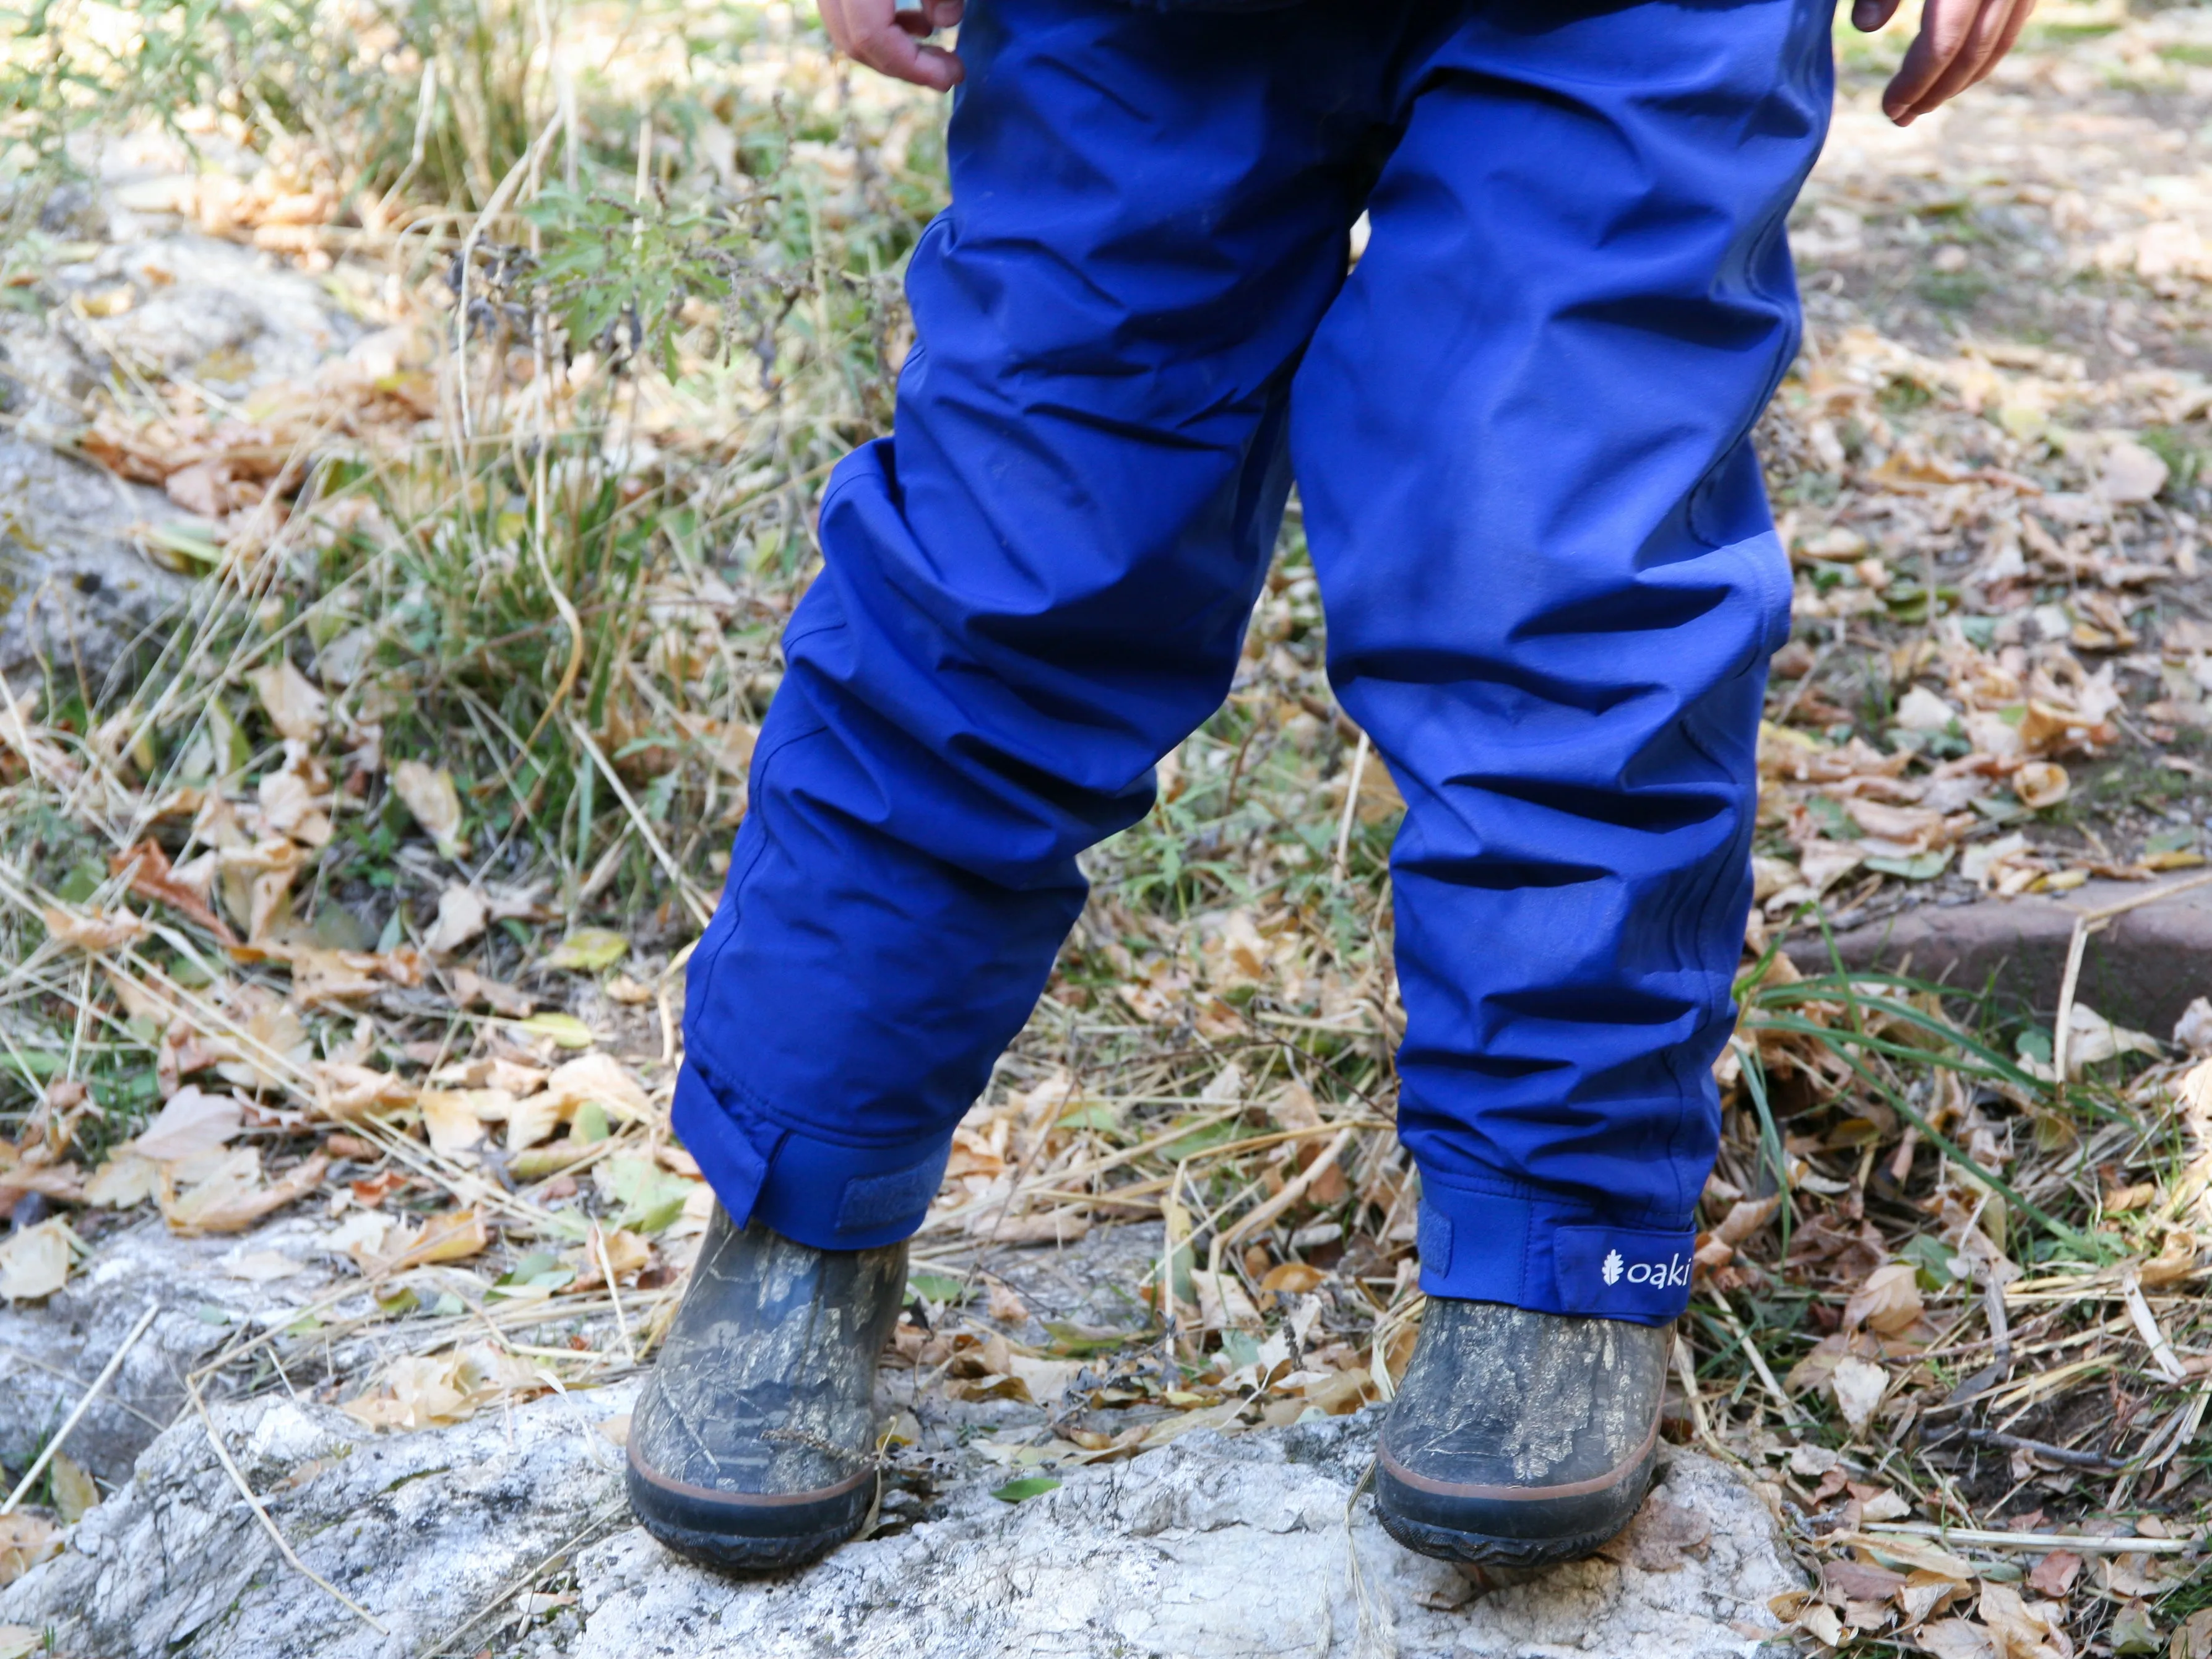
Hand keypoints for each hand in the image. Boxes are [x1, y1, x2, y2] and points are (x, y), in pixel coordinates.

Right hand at [820, 0, 965, 89]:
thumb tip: (947, 21)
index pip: (870, 35)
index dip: (912, 66)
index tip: (951, 77)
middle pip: (854, 39)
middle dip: (904, 66)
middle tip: (948, 71)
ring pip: (845, 29)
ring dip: (892, 50)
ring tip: (936, 52)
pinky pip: (846, 11)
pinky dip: (880, 27)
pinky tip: (921, 25)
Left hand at [1852, 0, 2034, 124]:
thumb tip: (1866, 26)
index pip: (1942, 45)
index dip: (1914, 83)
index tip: (1889, 109)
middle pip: (1973, 52)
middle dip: (1935, 92)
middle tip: (1902, 117)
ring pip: (2000, 42)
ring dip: (1962, 80)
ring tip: (1925, 101)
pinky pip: (2014, 20)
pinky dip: (1985, 50)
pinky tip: (1955, 67)